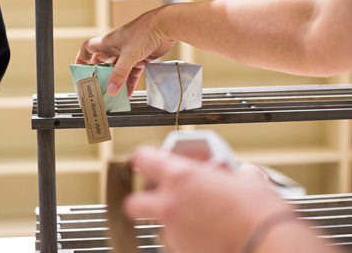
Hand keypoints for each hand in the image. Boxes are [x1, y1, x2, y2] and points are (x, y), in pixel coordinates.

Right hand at [76, 7, 175, 95]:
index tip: (80, 70)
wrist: (165, 25)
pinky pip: (132, 73)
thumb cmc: (144, 32)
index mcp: (108, 42)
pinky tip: (129, 93)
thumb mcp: (129, 55)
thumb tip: (111, 90)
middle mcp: (116, 47)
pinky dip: (130, 83)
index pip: (88, 48)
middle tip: (98, 87)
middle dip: (100, 75)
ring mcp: (129, 52)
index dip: (82, 58)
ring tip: (113, 94)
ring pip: (118, 70)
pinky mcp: (141, 57)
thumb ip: (120, 74)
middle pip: (103, 63)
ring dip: (116, 82)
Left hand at [124, 147, 289, 252]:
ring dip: (170, 221)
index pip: (144, 159)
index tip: (147, 160)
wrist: (267, 245)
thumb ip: (233, 174)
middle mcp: (170, 204)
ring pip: (158, 226)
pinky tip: (205, 235)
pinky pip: (177, 243)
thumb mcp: (246, 180)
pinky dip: (186, 239)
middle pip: (134, 202)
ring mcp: (174, 232)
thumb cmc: (257, 212)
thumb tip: (244, 175)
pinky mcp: (183, 252)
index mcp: (181, 177)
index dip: (145, 159)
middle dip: (142, 200)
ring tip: (194, 219)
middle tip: (157, 196)